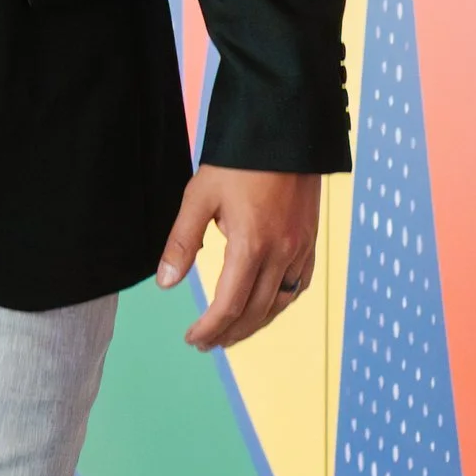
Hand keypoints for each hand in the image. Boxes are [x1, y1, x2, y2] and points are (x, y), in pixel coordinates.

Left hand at [156, 166, 320, 352]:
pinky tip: (265, 306)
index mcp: (251, 245)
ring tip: (231, 333)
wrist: (285, 131)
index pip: (229, 306)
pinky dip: (280, 303)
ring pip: (279, 304)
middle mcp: (281, 253)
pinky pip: (298, 286)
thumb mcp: (199, 196)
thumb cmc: (239, 161)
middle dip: (228, 334)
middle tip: (206, 343)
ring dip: (254, 324)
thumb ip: (183, 243)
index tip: (192, 338)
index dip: (208, 329)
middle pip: (254, 313)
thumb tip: (165, 284)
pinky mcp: (310, 241)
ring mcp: (300, 249)